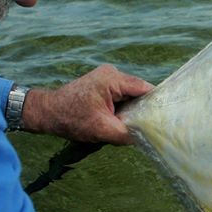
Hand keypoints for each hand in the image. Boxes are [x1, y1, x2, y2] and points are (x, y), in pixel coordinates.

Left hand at [21, 64, 153, 144]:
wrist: (46, 113)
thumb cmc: (71, 119)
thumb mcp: (102, 130)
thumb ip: (127, 134)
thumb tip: (147, 138)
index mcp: (113, 79)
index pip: (145, 89)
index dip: (157, 103)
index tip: (165, 118)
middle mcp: (112, 73)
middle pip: (140, 91)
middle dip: (143, 108)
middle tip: (149, 126)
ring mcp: (107, 77)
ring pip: (131, 94)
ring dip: (132, 109)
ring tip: (133, 124)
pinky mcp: (103, 84)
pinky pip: (122, 95)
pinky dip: (124, 107)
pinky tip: (122, 119)